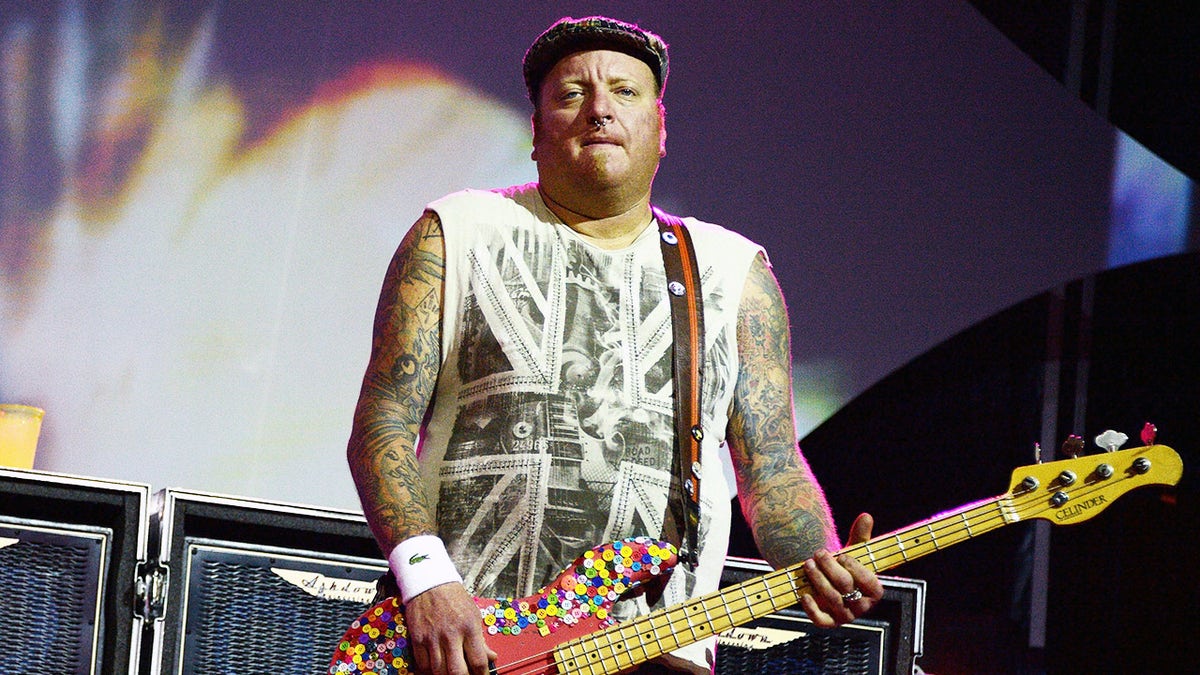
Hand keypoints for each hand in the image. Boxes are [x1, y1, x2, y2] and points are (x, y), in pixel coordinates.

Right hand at [405, 582, 496, 674]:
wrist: (430, 582)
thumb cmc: (453, 598)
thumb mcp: (474, 615)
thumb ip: (481, 640)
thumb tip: (492, 657)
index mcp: (469, 627)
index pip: (478, 661)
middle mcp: (451, 634)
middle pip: (457, 672)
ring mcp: (432, 638)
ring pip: (438, 671)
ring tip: (450, 672)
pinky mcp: (417, 638)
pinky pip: (422, 664)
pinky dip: (428, 671)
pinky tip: (435, 670)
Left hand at [799, 512, 883, 626]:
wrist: (829, 582)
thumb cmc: (845, 566)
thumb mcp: (854, 551)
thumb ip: (860, 536)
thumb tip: (866, 516)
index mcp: (875, 591)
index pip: (869, 582)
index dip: (856, 568)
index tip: (842, 555)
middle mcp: (862, 606)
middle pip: (846, 587)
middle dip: (830, 568)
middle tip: (818, 553)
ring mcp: (846, 616)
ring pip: (832, 599)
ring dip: (817, 579)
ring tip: (808, 563)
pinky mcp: (829, 622)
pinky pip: (821, 620)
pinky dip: (811, 608)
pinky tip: (804, 593)